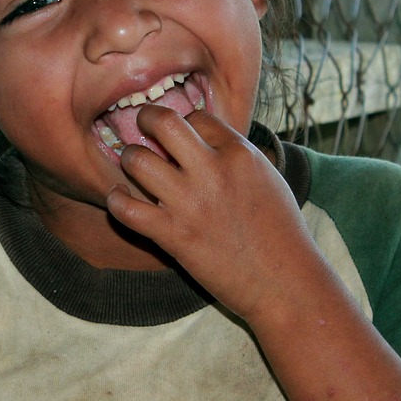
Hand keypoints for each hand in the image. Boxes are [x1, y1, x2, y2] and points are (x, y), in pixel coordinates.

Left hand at [105, 105, 319, 323]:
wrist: (284, 284)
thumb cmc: (280, 233)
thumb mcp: (268, 179)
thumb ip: (236, 155)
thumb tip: (207, 139)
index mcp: (240, 154)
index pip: (197, 116)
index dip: (184, 123)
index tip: (179, 136)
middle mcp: (213, 171)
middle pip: (162, 121)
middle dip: (146, 118)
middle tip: (142, 127)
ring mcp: (190, 203)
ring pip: (136, 160)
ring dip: (129, 160)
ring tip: (134, 167)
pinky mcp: (173, 235)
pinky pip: (125, 208)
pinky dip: (115, 201)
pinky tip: (119, 199)